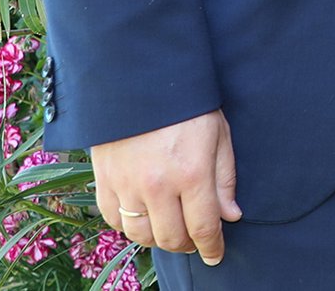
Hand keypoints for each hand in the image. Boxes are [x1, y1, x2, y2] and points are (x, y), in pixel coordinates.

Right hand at [92, 110, 240, 264]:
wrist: (139, 80)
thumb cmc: (186, 104)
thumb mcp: (217, 134)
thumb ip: (224, 178)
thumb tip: (230, 216)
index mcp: (192, 173)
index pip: (203, 227)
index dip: (211, 247)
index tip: (216, 255)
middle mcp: (158, 186)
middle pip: (172, 238)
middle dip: (187, 244)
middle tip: (195, 238)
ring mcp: (127, 186)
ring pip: (142, 235)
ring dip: (158, 238)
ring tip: (170, 228)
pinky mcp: (104, 181)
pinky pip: (114, 220)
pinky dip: (129, 226)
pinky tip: (143, 217)